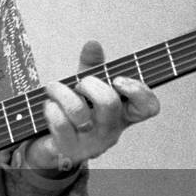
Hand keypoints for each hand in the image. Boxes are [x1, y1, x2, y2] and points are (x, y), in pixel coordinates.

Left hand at [22, 40, 159, 170]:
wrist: (48, 145)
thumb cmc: (71, 113)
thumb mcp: (83, 86)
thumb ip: (90, 65)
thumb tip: (93, 44)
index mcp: (122, 114)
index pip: (148, 107)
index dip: (139, 91)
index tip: (118, 79)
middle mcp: (111, 131)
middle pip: (109, 102)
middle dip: (88, 84)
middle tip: (78, 83)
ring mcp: (90, 144)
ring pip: (78, 111)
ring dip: (60, 92)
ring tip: (53, 89)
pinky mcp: (68, 151)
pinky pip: (59, 122)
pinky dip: (49, 107)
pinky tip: (48, 107)